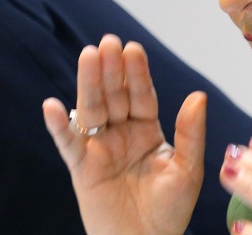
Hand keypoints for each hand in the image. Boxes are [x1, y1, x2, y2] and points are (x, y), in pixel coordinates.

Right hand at [42, 34, 205, 234]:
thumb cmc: (171, 210)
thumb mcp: (188, 169)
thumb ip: (191, 132)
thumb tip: (198, 94)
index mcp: (149, 131)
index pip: (142, 96)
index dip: (137, 73)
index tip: (132, 48)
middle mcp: (123, 135)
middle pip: (115, 96)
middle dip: (111, 69)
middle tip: (108, 42)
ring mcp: (101, 150)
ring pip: (92, 110)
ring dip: (88, 84)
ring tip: (88, 56)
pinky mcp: (83, 169)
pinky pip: (69, 145)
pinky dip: (59, 127)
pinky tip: (52, 105)